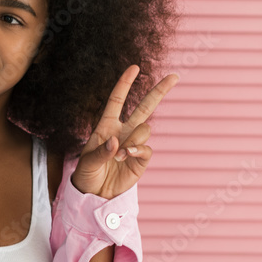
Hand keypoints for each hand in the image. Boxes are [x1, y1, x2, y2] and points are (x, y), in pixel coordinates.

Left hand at [70, 65, 178, 199]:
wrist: (94, 194)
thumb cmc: (87, 173)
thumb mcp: (87, 161)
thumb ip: (101, 151)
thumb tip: (117, 142)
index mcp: (106, 125)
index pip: (117, 100)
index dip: (125, 83)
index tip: (134, 67)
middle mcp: (123, 131)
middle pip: (145, 107)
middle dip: (159, 91)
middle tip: (175, 76)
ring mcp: (134, 144)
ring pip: (145, 129)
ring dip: (133, 139)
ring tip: (119, 155)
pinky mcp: (141, 159)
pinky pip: (147, 148)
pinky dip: (138, 150)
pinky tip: (128, 156)